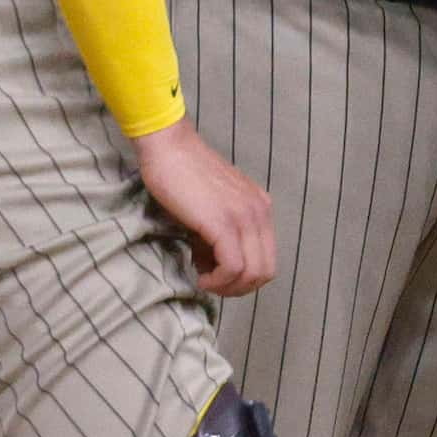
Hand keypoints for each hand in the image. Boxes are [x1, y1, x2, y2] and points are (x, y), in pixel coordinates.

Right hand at [133, 119, 275, 298]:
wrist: (169, 148)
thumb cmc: (182, 177)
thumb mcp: (211, 210)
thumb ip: (220, 237)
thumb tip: (213, 268)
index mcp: (261, 208)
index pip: (267, 260)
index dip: (243, 279)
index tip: (217, 276)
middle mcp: (260, 212)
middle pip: (265, 272)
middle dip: (237, 288)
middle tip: (211, 283)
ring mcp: (245, 216)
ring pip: (253, 273)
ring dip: (227, 287)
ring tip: (204, 278)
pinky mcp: (224, 222)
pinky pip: (234, 267)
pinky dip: (218, 280)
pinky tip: (200, 275)